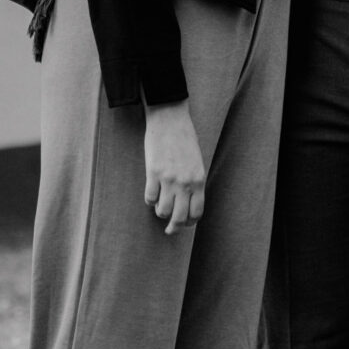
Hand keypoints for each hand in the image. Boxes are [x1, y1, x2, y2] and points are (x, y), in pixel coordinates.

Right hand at [143, 100, 205, 234]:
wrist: (170, 118)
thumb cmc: (184, 139)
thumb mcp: (196, 162)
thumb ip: (193, 182)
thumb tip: (187, 203)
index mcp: (199, 180)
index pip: (197, 212)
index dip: (190, 222)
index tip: (184, 223)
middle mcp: (185, 182)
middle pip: (180, 217)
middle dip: (174, 227)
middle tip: (169, 230)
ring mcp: (168, 178)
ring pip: (163, 211)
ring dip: (160, 212)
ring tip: (159, 207)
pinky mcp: (153, 172)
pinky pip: (149, 198)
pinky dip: (149, 200)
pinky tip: (151, 194)